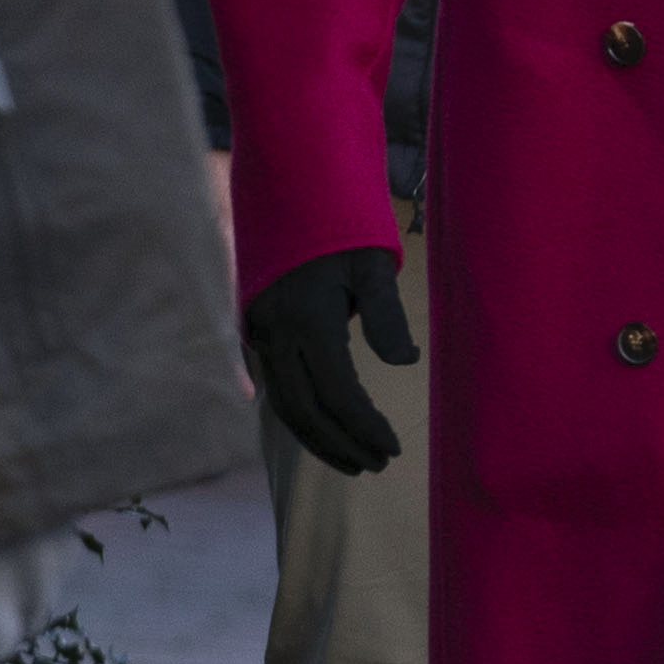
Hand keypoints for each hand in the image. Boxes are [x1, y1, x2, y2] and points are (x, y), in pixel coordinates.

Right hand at [241, 248, 416, 476]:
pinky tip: (329, 437)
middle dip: (342, 444)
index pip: (337, 392)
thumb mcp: (372, 264)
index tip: (393, 447)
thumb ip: (387, 315)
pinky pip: (278, 392)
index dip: (364, 426)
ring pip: (286, 407)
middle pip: (306, 410)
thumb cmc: (340, 232)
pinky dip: (303, 421)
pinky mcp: (258, 339)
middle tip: (379, 464)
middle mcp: (277, 335)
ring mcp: (262, 339)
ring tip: (357, 463)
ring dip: (320, 441)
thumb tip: (405, 362)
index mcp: (308, 319)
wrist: (289, 200)